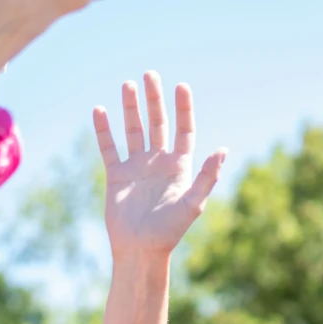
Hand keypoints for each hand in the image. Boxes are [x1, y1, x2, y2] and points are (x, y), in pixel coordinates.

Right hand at [94, 75, 225, 258]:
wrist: (140, 249)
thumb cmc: (170, 231)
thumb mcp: (193, 203)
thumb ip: (207, 176)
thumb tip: (222, 149)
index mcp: (180, 167)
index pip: (184, 130)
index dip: (183, 108)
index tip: (181, 86)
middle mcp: (159, 162)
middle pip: (158, 123)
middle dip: (155, 100)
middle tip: (150, 74)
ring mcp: (137, 167)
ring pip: (134, 130)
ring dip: (131, 108)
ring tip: (128, 85)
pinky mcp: (117, 175)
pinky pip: (109, 147)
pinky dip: (103, 130)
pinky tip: (100, 110)